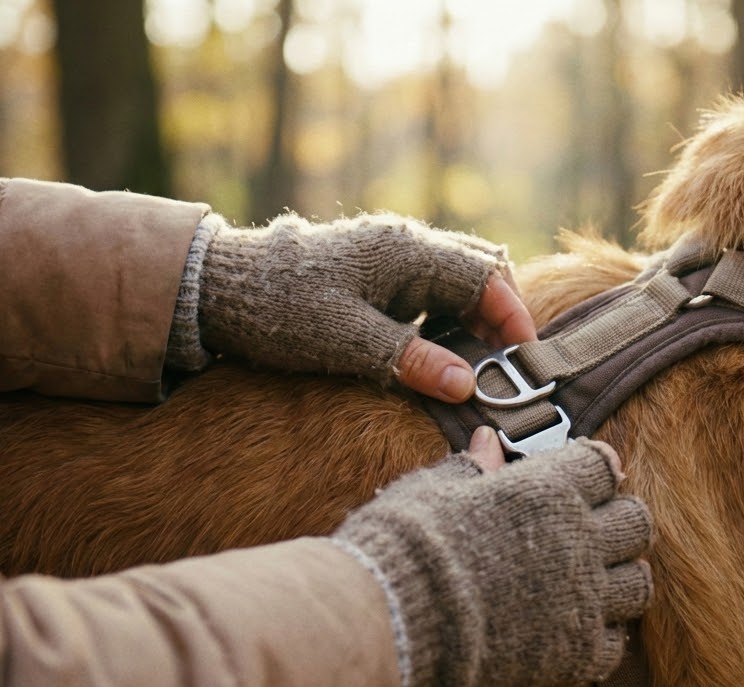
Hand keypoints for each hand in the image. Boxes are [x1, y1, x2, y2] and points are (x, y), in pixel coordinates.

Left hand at [197, 213, 536, 401]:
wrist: (218, 289)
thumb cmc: (278, 311)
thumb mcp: (346, 341)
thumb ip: (410, 361)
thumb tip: (467, 385)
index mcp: (405, 250)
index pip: (485, 274)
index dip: (513, 314)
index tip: (525, 355)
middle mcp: (405, 244)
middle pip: (480, 271)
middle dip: (500, 315)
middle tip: (508, 363)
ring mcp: (390, 256)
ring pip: (457, 279)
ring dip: (475, 318)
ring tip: (481, 364)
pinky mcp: (376, 274)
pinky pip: (430, 290)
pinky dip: (448, 318)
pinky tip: (442, 353)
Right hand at [333, 430, 652, 686]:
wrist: (393, 619)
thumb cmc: (407, 544)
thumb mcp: (435, 490)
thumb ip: (473, 468)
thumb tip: (488, 442)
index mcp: (547, 490)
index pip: (602, 465)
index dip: (594, 469)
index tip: (585, 476)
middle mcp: (578, 541)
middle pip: (637, 522)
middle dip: (619, 522)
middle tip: (593, 530)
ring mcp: (583, 599)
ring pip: (640, 583)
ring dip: (621, 578)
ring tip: (596, 581)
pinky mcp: (575, 652)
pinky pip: (616, 644)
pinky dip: (601, 637)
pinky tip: (575, 631)